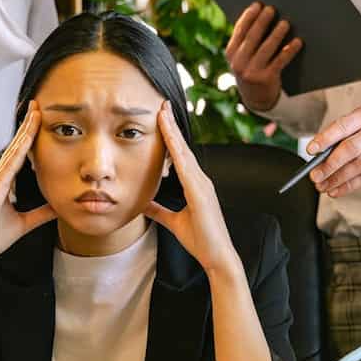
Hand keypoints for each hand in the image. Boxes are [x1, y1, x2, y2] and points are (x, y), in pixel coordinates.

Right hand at [0, 101, 57, 267]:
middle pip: (15, 147)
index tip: (38, 120)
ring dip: (24, 133)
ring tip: (35, 115)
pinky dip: (17, 154)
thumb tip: (58, 207)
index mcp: (3, 183)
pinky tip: (26, 142)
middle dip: (27, 126)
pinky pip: (7, 169)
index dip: (29, 137)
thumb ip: (40, 214)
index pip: (19, 155)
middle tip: (37, 106)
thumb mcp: (24, 223)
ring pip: (12, 152)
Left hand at [145, 101, 240, 275]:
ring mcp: (202, 185)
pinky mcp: (200, 193)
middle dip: (172, 125)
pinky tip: (169, 138)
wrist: (217, 257)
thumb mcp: (173, 222)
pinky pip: (186, 167)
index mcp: (195, 185)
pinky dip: (177, 150)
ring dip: (173, 131)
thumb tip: (143, 202)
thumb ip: (159, 210)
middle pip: (183, 147)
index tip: (161, 117)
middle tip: (162, 104)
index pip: (180, 155)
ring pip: (184, 152)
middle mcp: (201, 180)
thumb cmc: (200, 240)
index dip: (171, 136)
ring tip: (162, 112)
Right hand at [226, 2, 302, 112]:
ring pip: (266, 48)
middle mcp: (238, 63)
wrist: (257, 98)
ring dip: (277, 34)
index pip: (239, 31)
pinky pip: (280, 61)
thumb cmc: (252, 68)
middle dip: (262, 22)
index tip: (258, 4)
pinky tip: (298, 41)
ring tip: (285, 22)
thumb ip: (247, 39)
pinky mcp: (266, 79)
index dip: (248, 16)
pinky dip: (290, 50)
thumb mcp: (243, 56)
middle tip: (272, 9)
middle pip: (252, 37)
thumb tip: (262, 13)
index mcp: (230, 54)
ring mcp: (252, 72)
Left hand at [307, 105, 360, 197]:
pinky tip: (336, 190)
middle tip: (314, 175)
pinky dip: (348, 186)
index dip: (325, 139)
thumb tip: (317, 159)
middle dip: (329, 164)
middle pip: (350, 148)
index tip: (311, 150)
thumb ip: (342, 140)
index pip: (342, 125)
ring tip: (323, 186)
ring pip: (357, 165)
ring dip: (337, 178)